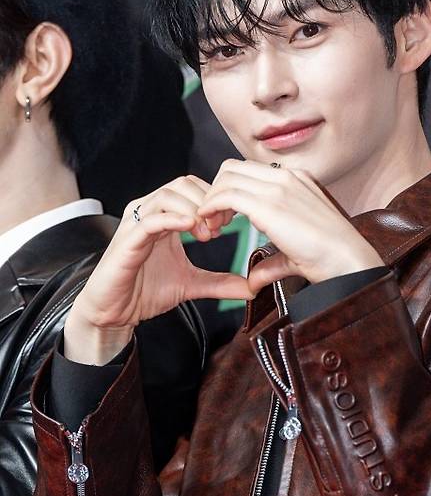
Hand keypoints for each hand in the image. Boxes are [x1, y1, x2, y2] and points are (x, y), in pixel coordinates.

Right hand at [65, 175, 250, 363]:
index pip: (194, 188)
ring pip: (168, 195)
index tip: (230, 223)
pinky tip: (191, 228)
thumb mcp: (191, 284)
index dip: (215, 200)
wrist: (113, 311)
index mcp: (165, 216)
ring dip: (194, 210)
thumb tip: (251, 288)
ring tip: (206, 234)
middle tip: (221, 227)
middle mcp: (149, 212)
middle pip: (184, 184)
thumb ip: (220, 282)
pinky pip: (151, 219)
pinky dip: (174, 219)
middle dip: (208, 201)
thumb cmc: (144, 291)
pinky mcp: (127, 239)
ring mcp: (136, 223)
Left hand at [197, 160, 383, 293]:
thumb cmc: (330, 259)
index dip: (230, 191)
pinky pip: (226, 195)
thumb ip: (271, 259)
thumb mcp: (295, 250)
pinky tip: (211, 226)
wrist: (348, 261)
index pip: (249, 171)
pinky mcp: (270, 204)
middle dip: (216, 191)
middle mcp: (286, 177)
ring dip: (211, 201)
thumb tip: (253, 280)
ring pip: (226, 178)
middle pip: (232, 168)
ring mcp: (279, 187)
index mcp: (296, 180)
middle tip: (215, 222)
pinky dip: (211, 207)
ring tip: (212, 227)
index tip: (224, 218)